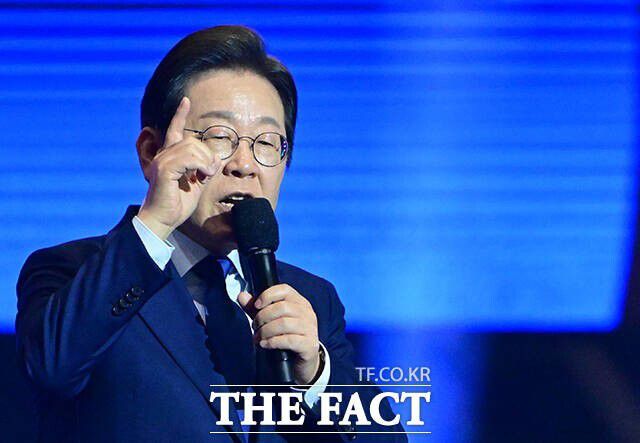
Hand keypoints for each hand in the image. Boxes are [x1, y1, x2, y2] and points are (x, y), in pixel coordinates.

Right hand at [138, 97, 220, 239]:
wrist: (163, 220)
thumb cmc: (177, 204)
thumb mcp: (196, 184)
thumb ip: (204, 170)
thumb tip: (215, 159)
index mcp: (170, 157)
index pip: (174, 130)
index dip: (180, 115)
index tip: (186, 100)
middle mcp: (163, 155)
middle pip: (192, 141)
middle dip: (207, 154)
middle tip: (209, 172)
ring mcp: (162, 161)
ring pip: (191, 147)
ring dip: (205, 161)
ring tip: (205, 175)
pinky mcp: (164, 169)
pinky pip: (188, 158)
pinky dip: (200, 165)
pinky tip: (202, 175)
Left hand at [238, 285, 321, 385]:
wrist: (302, 362)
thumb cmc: (286, 337)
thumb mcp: (270, 321)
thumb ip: (256, 309)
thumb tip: (242, 296)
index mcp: (299, 302)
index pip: (284, 289)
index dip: (268, 295)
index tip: (256, 306)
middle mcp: (307, 313)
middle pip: (283, 307)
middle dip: (263, 317)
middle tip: (255, 327)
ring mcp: (310, 329)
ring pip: (284, 323)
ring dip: (265, 331)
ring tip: (258, 338)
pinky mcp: (309, 345)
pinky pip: (289, 340)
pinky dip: (272, 342)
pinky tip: (265, 344)